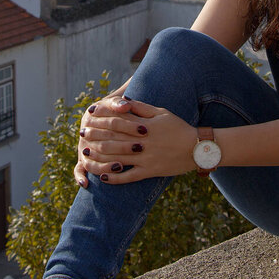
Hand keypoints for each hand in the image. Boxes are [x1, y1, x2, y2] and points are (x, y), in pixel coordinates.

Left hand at [74, 97, 197, 186]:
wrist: (196, 148)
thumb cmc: (178, 127)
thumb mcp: (161, 112)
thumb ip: (141, 108)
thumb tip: (124, 101)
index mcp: (145, 126)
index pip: (119, 122)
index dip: (102, 120)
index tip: (90, 117)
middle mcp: (143, 143)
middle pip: (114, 140)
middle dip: (96, 137)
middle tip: (82, 135)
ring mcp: (146, 159)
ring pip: (117, 159)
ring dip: (99, 157)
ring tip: (86, 155)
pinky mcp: (150, 172)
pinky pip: (129, 177)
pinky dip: (115, 177)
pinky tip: (103, 177)